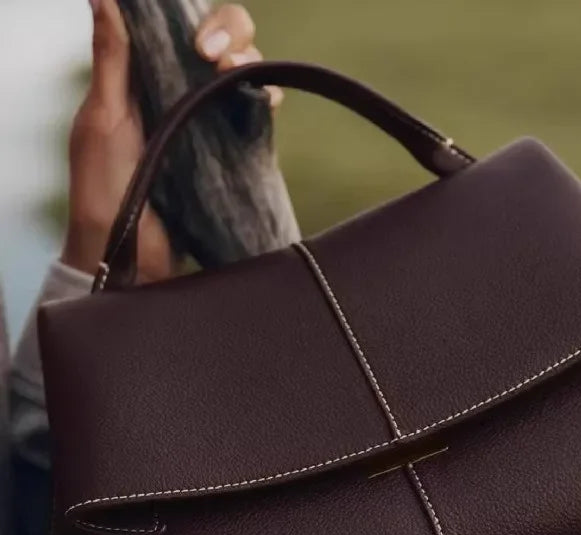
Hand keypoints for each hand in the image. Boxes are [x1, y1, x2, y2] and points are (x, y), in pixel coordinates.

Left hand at [62, 0, 280, 281]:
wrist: (132, 254)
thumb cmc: (105, 190)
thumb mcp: (103, 117)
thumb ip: (111, 58)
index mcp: (147, 78)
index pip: (180, 28)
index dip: (195, 19)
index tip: (194, 38)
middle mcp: (184, 94)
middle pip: (223, 41)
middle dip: (230, 33)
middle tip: (211, 55)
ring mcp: (212, 123)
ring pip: (246, 72)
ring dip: (250, 61)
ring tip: (235, 76)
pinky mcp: (235, 153)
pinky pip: (259, 116)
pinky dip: (267, 98)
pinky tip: (264, 100)